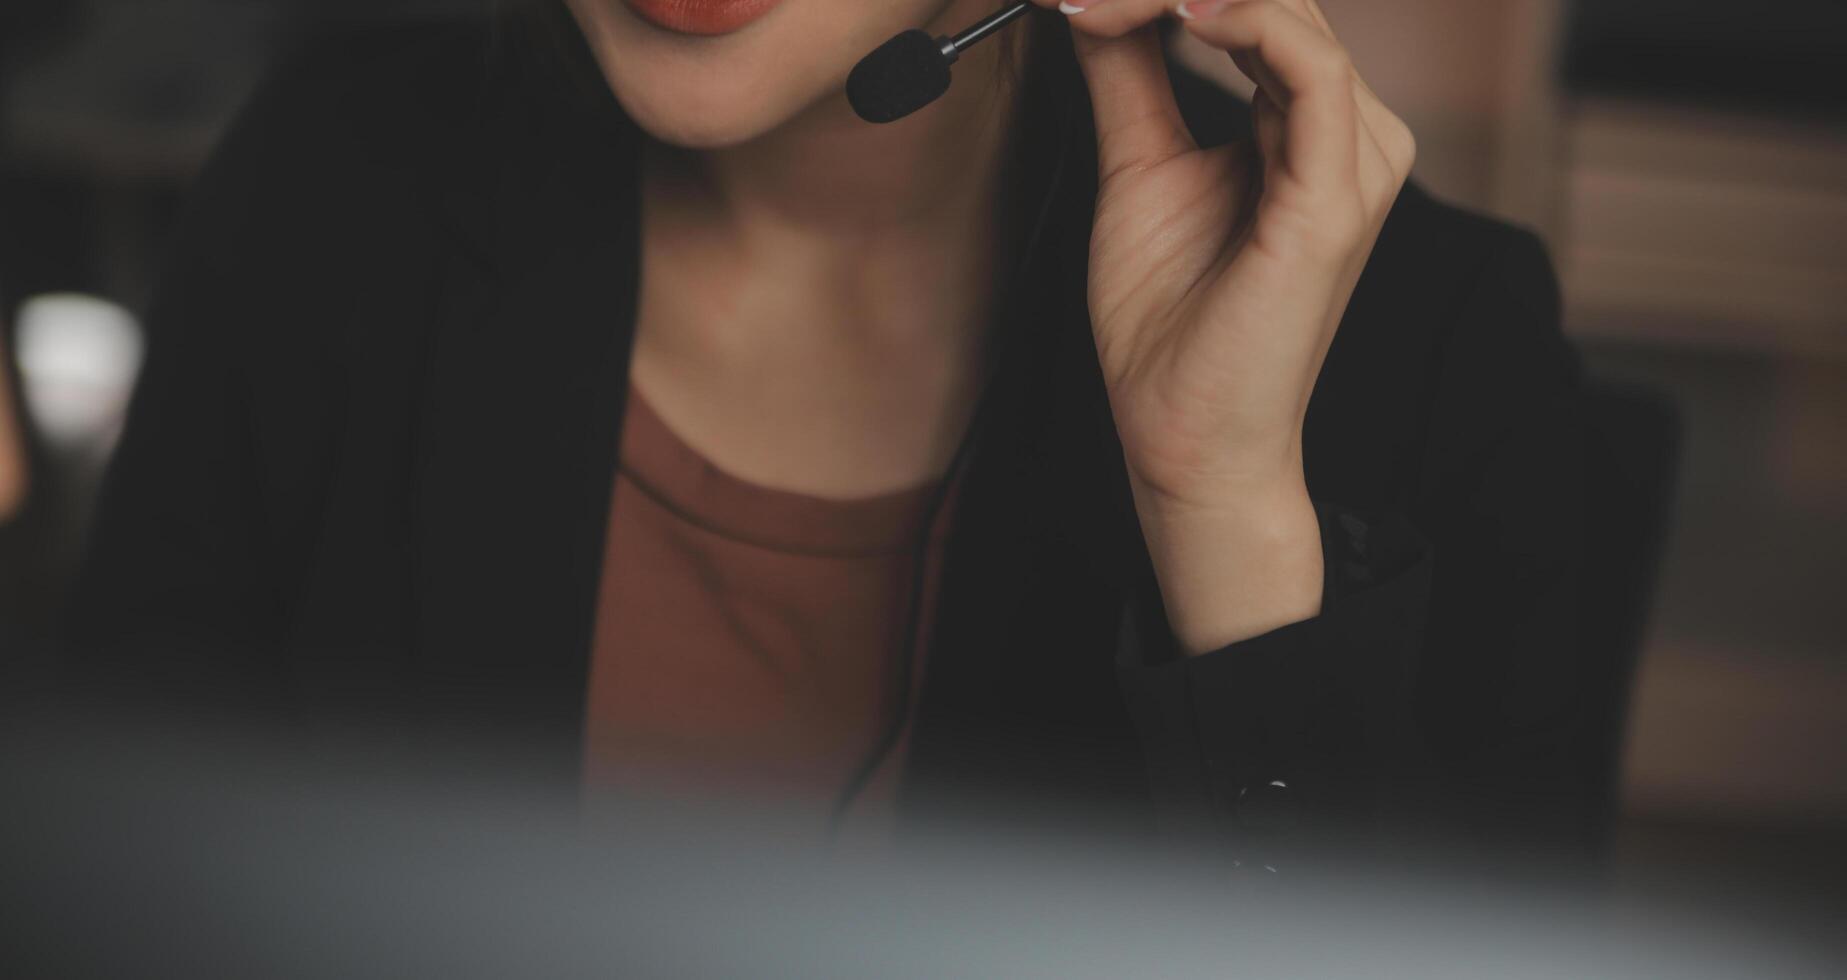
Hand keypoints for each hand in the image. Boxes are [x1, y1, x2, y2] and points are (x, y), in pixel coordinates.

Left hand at [1033, 0, 1415, 650]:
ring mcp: (1356, 160)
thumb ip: (1128, 73)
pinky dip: (1240, 19)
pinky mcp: (1338, 197)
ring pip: (1289, 11)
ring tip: (1093, 0)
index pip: (1257, 0)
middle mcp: (1350, 129)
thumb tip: (1091, 1)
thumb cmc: (1170, 324)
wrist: (1183, 436)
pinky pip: (1307, 70)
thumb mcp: (1138, 166)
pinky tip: (1174, 10)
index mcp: (1311, 121)